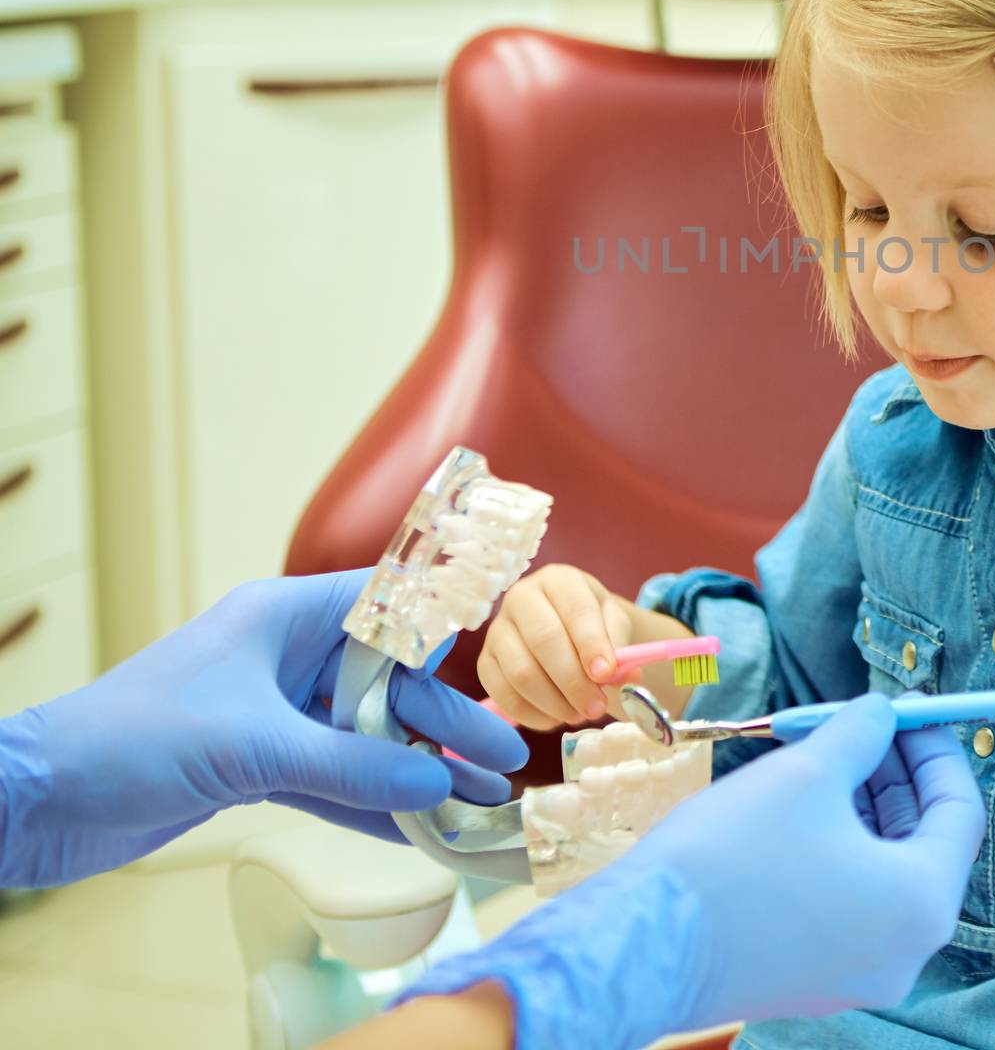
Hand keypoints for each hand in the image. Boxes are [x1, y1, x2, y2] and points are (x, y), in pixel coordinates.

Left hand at [4, 570, 529, 887]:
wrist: (38, 801)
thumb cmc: (133, 738)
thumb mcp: (254, 747)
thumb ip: (352, 766)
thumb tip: (436, 784)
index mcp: (285, 618)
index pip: (385, 608)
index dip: (444, 630)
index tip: (500, 652)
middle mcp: (287, 658)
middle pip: (386, 686)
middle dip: (443, 722)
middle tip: (503, 758)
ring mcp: (273, 714)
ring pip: (364, 738)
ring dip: (416, 771)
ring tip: (477, 802)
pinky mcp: (255, 766)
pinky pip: (332, 781)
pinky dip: (372, 805)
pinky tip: (416, 832)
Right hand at [394, 694, 985, 1046]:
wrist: (646, 943)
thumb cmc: (733, 857)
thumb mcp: (809, 771)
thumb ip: (861, 734)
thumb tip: (883, 712)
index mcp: (921, 904)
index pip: (960, 812)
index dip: (936, 749)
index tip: (911, 709)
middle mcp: (902, 951)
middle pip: (923, 843)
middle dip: (897, 775)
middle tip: (867, 723)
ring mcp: (857, 972)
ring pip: (881, 871)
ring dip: (864, 807)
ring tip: (827, 752)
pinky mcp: (812, 977)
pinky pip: (848, 901)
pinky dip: (838, 847)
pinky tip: (802, 804)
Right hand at [478, 564, 636, 729]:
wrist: (565, 627)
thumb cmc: (591, 623)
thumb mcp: (613, 623)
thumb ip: (621, 647)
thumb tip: (626, 678)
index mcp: (558, 580)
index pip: (574, 609)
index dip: (591, 644)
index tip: (607, 675)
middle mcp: (521, 598)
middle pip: (544, 641)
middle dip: (573, 681)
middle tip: (596, 707)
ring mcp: (498, 630)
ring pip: (521, 673)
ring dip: (555, 703)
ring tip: (580, 713)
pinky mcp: (485, 662)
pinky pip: (504, 695)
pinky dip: (533, 715)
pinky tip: (557, 717)